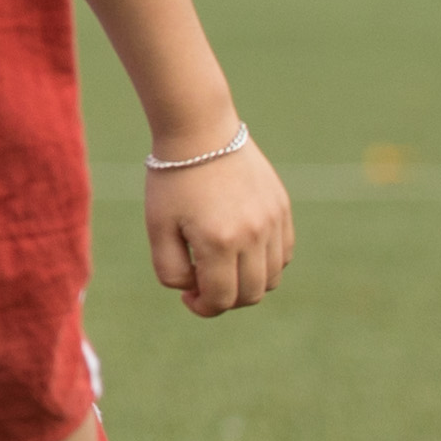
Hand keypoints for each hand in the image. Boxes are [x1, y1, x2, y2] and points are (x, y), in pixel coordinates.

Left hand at [144, 135, 293, 317]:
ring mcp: (273, 221)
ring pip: (272, 277)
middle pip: (251, 294)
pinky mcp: (282, 208)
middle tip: (203, 283)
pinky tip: (239, 249)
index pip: (221, 299)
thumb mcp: (158, 228)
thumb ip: (171, 270)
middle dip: (225, 299)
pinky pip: (283, 253)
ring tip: (221, 265)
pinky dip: (265, 262)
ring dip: (247, 283)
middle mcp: (253, 234)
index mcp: (219, 242)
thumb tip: (194, 292)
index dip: (202, 307)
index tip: (187, 296)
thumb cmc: (172, 182)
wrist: (200, 133)